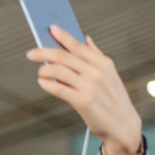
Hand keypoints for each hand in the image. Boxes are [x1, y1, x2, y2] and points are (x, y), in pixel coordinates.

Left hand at [27, 25, 142, 154]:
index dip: (63, 36)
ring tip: (40, 73)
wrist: (123, 125)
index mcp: (103, 63)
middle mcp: (96, 72)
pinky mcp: (83, 101)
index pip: (78, 45)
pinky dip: (48, 84)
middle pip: (64, 56)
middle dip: (44, 53)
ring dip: (44, 70)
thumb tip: (85, 38)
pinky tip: (42, 83)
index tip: (51, 29)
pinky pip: (59, 89)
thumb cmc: (112, 100)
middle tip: (31, 54)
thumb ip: (96, 56)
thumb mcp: (109, 75)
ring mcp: (89, 86)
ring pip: (59, 71)